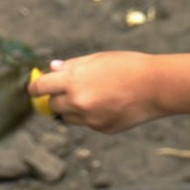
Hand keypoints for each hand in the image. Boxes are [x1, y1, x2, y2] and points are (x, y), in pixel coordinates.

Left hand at [27, 52, 161, 133]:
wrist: (155, 86)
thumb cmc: (127, 66)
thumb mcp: (97, 59)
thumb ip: (72, 66)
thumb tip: (52, 68)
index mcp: (73, 80)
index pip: (40, 88)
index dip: (34, 88)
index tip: (34, 89)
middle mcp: (77, 102)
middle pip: (52, 104)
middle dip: (57, 97)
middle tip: (69, 89)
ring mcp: (90, 119)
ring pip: (68, 117)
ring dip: (72, 108)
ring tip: (93, 96)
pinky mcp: (102, 129)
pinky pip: (88, 123)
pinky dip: (91, 116)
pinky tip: (109, 104)